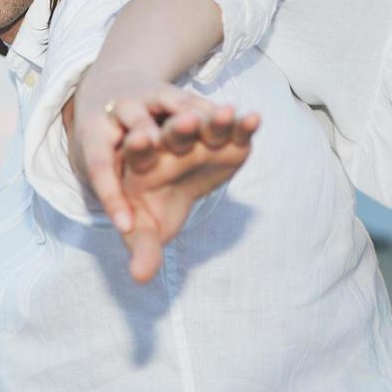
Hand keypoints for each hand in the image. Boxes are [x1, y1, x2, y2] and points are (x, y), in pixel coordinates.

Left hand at [118, 117, 258, 283]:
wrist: (175, 184)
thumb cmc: (153, 206)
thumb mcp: (146, 229)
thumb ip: (143, 248)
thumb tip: (139, 278)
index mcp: (141, 161)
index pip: (136, 152)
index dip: (139, 147)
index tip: (140, 139)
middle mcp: (168, 143)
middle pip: (172, 132)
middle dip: (180, 128)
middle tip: (187, 121)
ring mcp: (198, 137)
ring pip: (204, 123)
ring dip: (214, 119)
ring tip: (227, 112)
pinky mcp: (226, 138)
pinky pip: (234, 128)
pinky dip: (243, 124)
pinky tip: (254, 119)